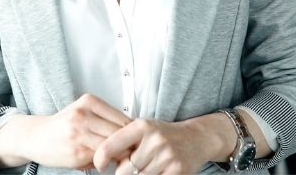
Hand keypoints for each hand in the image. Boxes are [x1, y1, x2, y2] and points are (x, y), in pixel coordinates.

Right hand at [0, 93, 129, 168]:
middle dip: (128, 144)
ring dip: (118, 154)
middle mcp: (83, 114)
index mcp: (88, 101)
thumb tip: (133, 131)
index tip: (136, 140)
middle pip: (119, 132)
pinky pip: (100, 158)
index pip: (122, 117)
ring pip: (112, 146)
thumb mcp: (82, 111)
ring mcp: (79, 133)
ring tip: (118, 157)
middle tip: (132, 151)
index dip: (133, 132)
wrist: (35, 137)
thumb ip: (104, 118)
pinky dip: (105, 162)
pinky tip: (102, 162)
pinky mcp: (76, 152)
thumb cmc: (63, 125)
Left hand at [93, 118, 216, 174]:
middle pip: (123, 170)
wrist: (196, 138)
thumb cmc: (163, 135)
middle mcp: (155, 139)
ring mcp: (167, 156)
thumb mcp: (144, 130)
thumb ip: (124, 141)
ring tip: (146, 167)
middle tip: (131, 166)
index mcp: (142, 126)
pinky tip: (156, 172)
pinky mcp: (177, 171)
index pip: (111, 145)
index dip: (100, 158)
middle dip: (123, 172)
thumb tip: (100, 160)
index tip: (99, 165)